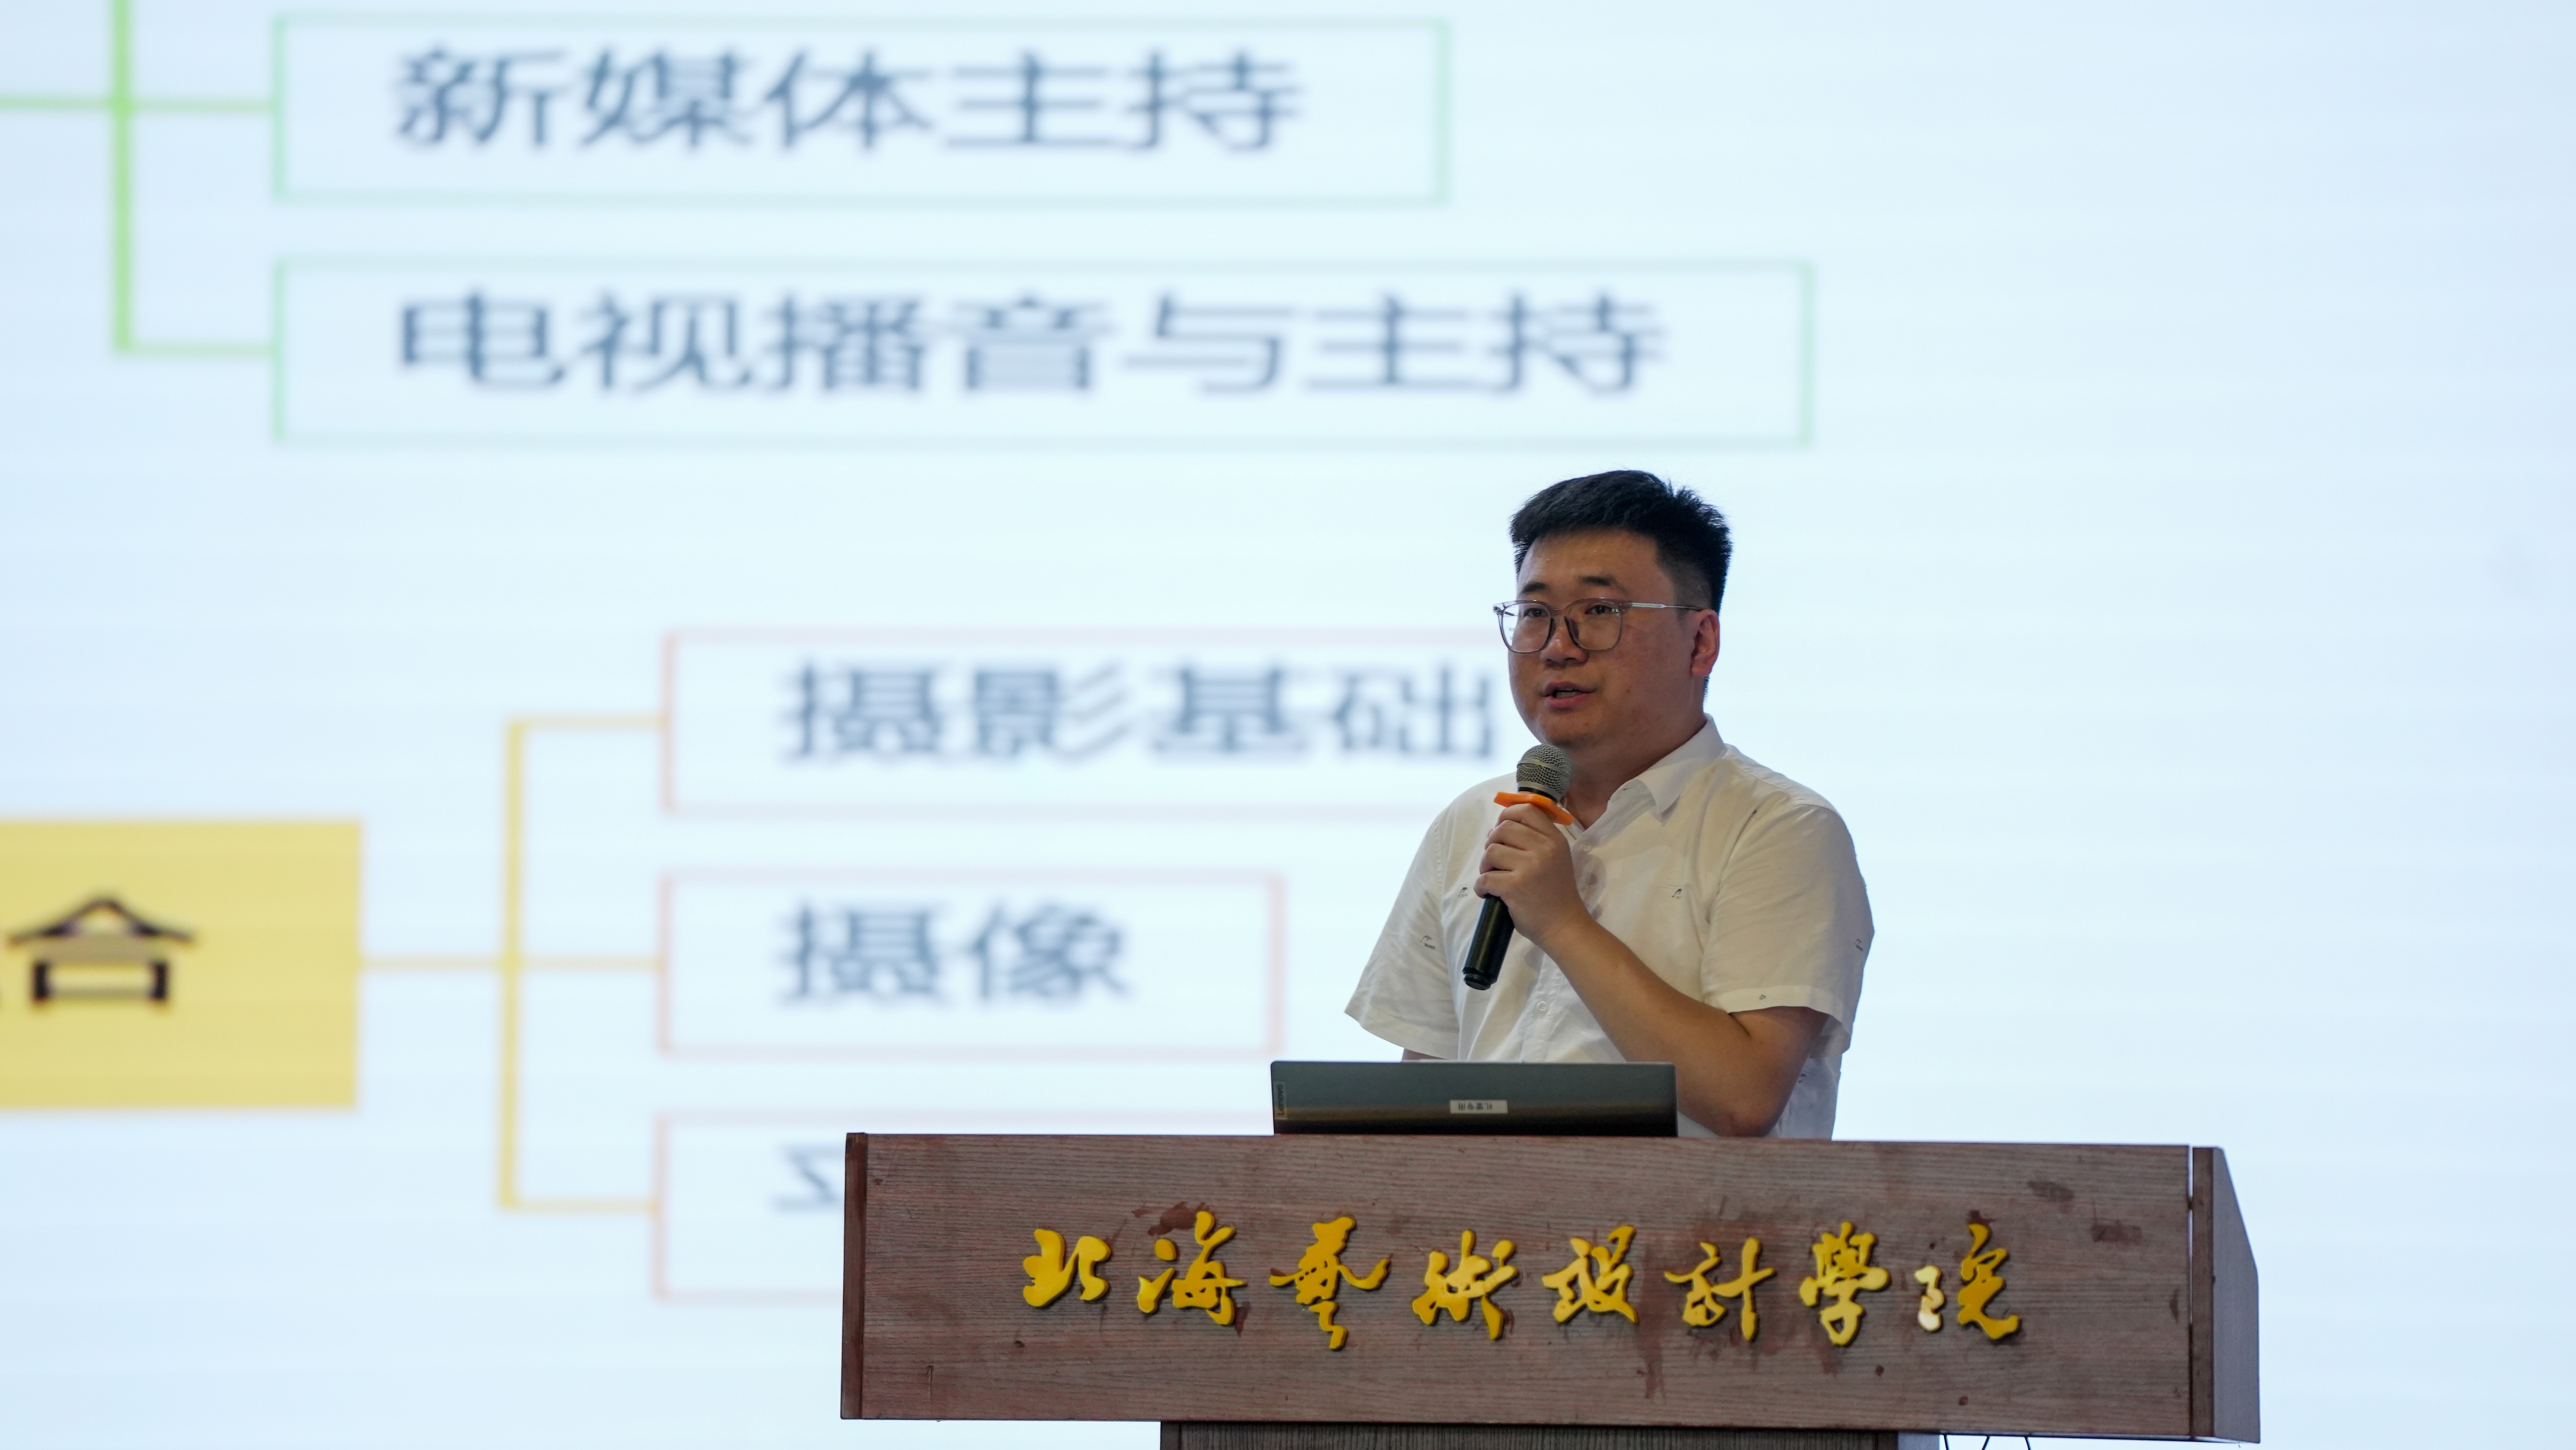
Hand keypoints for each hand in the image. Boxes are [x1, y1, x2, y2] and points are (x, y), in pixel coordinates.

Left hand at [1474, 803, 1590, 948]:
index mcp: (1555, 840)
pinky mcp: (1515, 887)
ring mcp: (1530, 867)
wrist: (1564, 926)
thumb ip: (1534, 840)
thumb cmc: (1556, 893)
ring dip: (1485, 865)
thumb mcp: (1555, 858)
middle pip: (1503, 828)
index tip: (1500, 828)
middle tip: (1494, 860)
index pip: (1527, 810)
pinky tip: (1488, 893)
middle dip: (1492, 841)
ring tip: (1493, 877)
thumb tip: (1498, 828)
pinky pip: (1485, 877)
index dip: (1507, 815)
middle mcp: (1544, 849)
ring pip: (1491, 851)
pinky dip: (1481, 886)